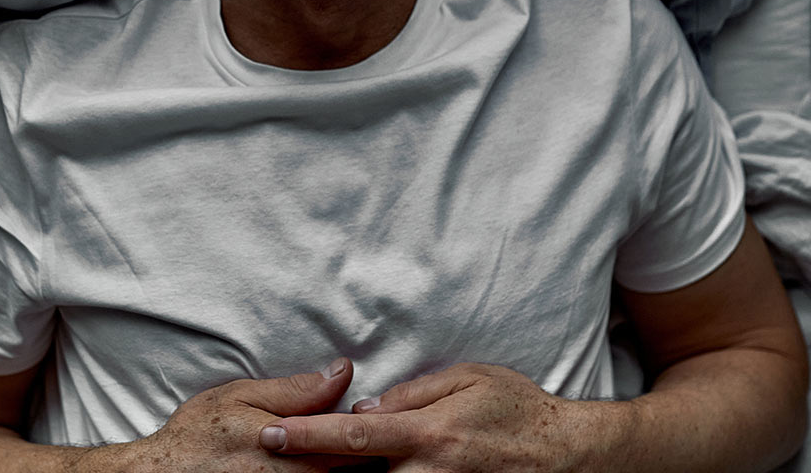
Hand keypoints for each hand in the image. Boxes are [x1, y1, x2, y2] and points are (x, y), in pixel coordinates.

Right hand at [122, 358, 381, 471]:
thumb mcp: (242, 397)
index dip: (377, 430)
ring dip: (353, 467)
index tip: (384, 419)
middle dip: (372, 454)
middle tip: (383, 438)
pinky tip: (330, 468)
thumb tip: (342, 372)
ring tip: (364, 457)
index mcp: (293, 449)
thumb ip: (297, 390)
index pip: (355, 443)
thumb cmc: (200, 434)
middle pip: (356, 471)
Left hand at [258, 362, 598, 472]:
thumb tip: (364, 407)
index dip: (308, 435)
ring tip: (314, 467)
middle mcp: (431, 471)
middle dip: (319, 469)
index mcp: (429, 432)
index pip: (353, 434)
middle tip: (280, 454)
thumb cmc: (516, 406)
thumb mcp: (466, 378)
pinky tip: (371, 472)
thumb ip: (412, 393)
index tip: (272, 434)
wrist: (570, 454)